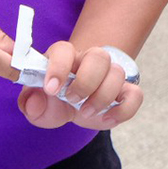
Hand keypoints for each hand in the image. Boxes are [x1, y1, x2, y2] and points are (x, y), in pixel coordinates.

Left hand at [17, 41, 142, 129]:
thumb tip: (36, 100)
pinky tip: (107, 118)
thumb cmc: (55, 102)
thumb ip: (31, 103)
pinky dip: (124, 109)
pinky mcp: (126, 92)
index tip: (51, 89)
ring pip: (117, 73)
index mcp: (65, 59)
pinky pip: (136, 94)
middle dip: (85, 81)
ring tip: (86, 112)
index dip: (58, 67)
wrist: (75, 108)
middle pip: (98, 56)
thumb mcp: (38, 106)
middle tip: (72, 100)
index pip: (64, 49)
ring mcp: (110, 74)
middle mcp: (89, 61)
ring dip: (102, 96)